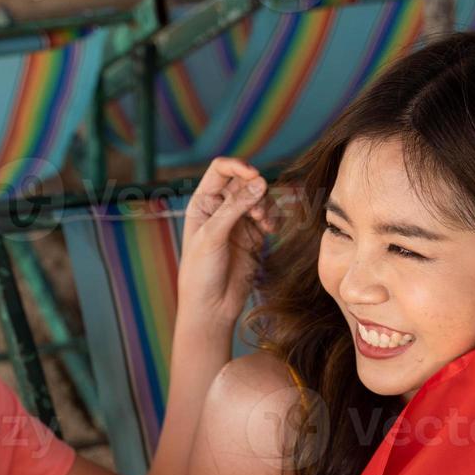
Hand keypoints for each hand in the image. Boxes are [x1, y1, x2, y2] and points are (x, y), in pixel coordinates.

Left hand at [178, 157, 276, 330]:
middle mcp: (220, 208)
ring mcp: (238, 222)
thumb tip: (260, 182)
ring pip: (260, 198)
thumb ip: (235, 208)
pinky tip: (271, 230)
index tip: (254, 175)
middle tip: (258, 211)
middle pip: (245, 182)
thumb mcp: (213, 237)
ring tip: (265, 223)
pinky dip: (273, 218)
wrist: (212, 307)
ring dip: (266, 205)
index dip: (238, 167)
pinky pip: (269, 217)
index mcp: (203, 203)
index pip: (221, 170)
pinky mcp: (254, 236)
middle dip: (256, 190)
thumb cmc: (201, 273)